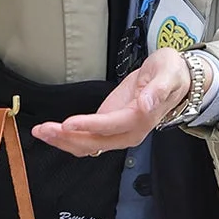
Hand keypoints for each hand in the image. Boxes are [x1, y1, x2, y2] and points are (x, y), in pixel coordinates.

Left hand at [30, 48, 193, 156]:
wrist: (177, 79)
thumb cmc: (172, 73)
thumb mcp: (168, 73)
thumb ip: (158, 90)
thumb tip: (146, 105)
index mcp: (142, 119)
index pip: (112, 126)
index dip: (89, 126)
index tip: (68, 123)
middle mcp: (129, 131)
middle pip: (96, 142)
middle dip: (68, 138)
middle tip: (44, 129)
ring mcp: (118, 131)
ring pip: (88, 145)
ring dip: (63, 141)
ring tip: (40, 131)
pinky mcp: (109, 127)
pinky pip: (87, 139)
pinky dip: (68, 139)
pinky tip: (51, 133)